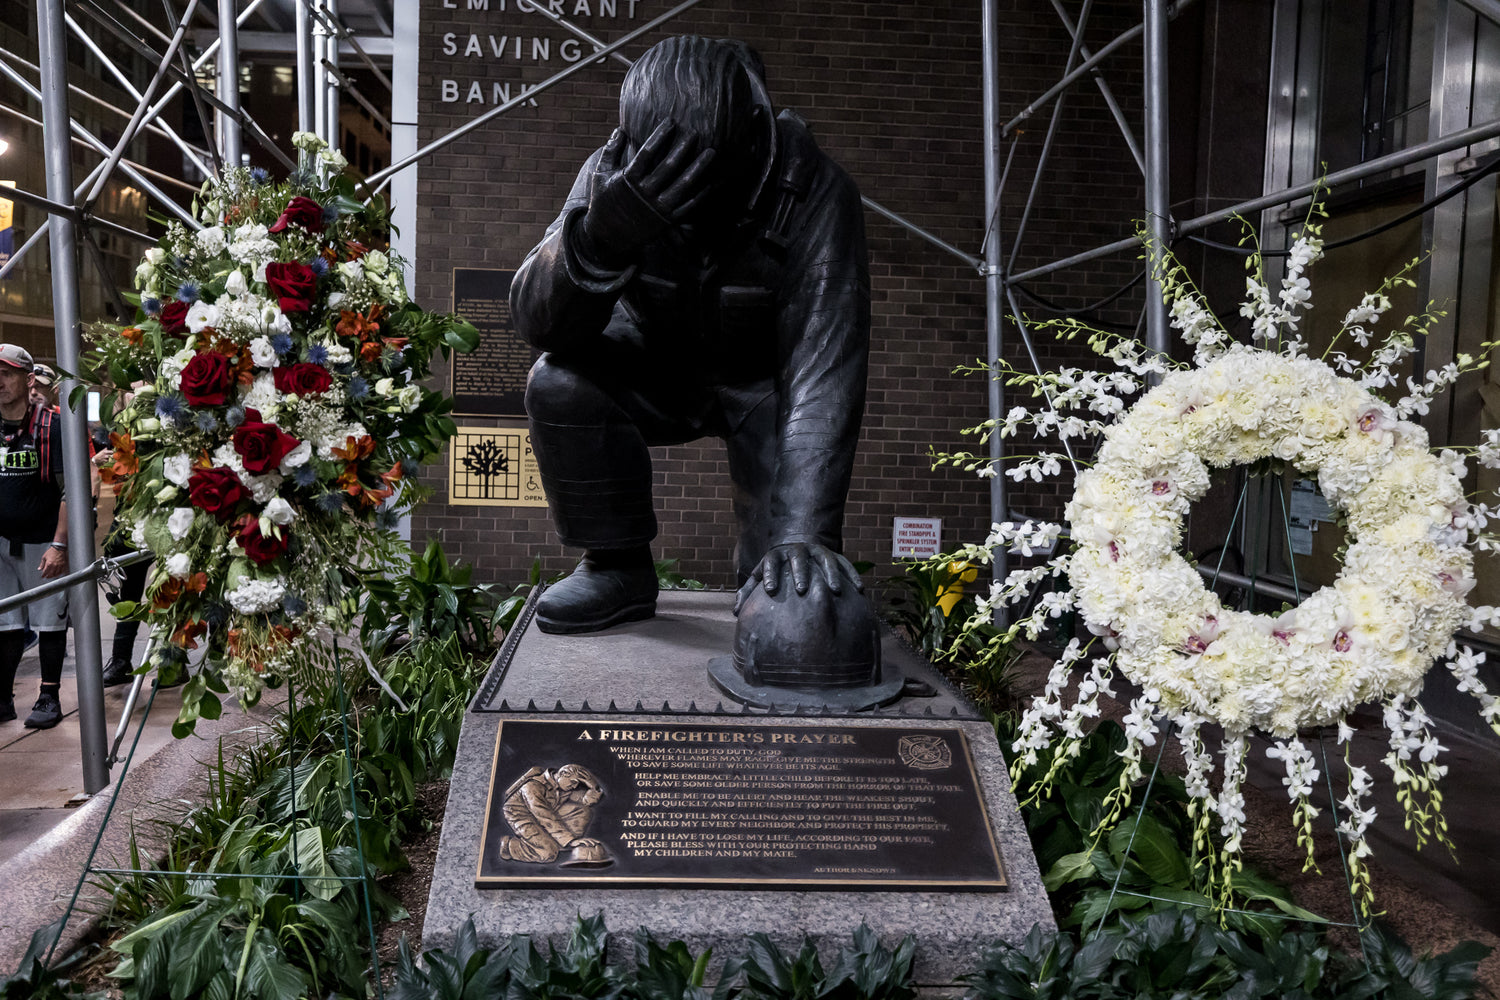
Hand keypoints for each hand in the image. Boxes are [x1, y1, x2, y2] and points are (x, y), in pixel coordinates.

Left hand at [39, 545, 66, 578]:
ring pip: (57, 573)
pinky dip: (59, 573)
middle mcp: (55, 565)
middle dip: (48, 576)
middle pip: (51, 574)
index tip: (42, 576)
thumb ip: (42, 564)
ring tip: (51, 576)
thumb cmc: (51, 552)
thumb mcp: (44, 557)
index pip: (45, 572)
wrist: (58, 548)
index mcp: (49, 563)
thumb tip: (39, 569)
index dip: (43, 575)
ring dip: (54, 576)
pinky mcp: (63, 564)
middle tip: (47, 577)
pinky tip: (57, 574)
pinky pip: (61, 571)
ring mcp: (59, 565)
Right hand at [574, 120, 716, 268]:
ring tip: (711, 152)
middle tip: (695, 132)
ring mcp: (657, 208)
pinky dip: (701, 193)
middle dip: (683, 147)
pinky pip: (688, 206)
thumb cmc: (603, 202)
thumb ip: (611, 151)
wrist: (607, 238)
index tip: (671, 122)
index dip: (660, 135)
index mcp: (629, 180)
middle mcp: (645, 193)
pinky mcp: (667, 221)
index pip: (648, 152)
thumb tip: (621, 129)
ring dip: (699, 168)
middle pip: (669, 166)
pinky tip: (711, 180)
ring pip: (683, 185)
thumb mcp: (600, 175)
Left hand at [735, 542, 863, 613]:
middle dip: (800, 573)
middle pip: (798, 559)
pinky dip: (852, 575)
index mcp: (776, 555)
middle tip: (802, 590)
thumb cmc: (775, 570)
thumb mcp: (760, 577)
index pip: (770, 562)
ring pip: (825, 559)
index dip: (769, 574)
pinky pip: (845, 563)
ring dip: (830, 574)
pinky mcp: (833, 554)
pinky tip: (860, 589)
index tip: (769, 590)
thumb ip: (748, 592)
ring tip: (835, 590)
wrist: (796, 547)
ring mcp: (816, 551)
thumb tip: (736, 612)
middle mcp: (797, 550)